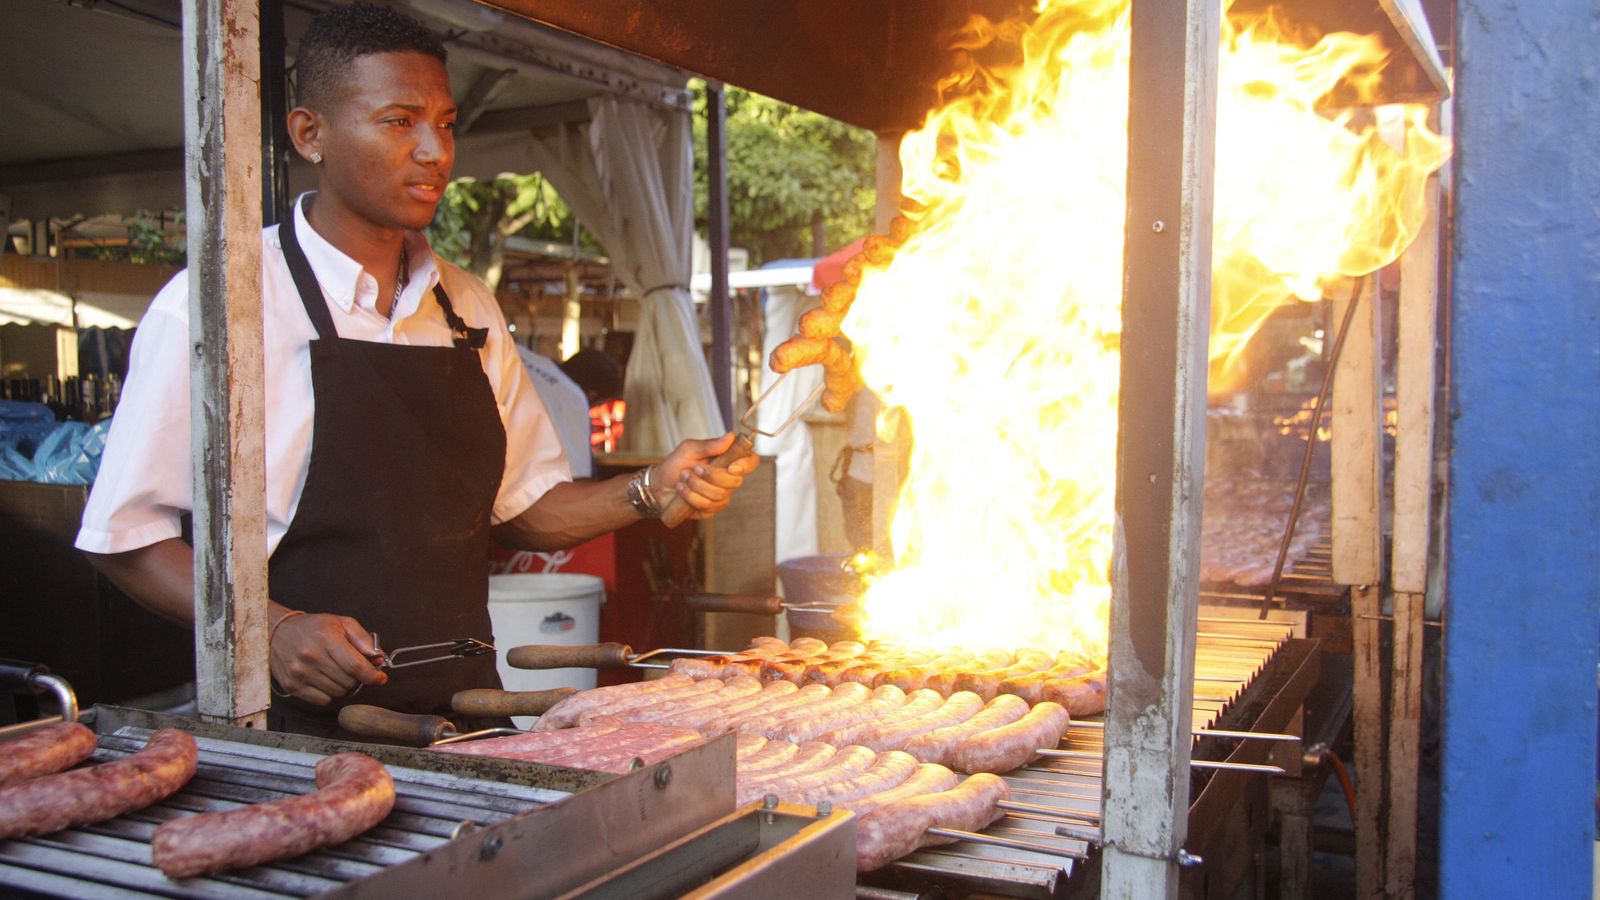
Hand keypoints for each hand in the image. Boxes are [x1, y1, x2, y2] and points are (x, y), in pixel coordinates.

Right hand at [269, 612, 387, 704]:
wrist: (278, 632)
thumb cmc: (313, 628)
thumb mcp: (342, 624)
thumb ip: (364, 640)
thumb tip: (379, 659)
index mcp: (326, 638)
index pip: (355, 666)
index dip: (372, 675)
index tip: (380, 678)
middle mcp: (311, 656)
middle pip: (348, 681)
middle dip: (358, 678)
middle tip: (353, 670)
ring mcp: (299, 673)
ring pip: (337, 693)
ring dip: (344, 686)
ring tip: (338, 672)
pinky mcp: (292, 686)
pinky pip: (323, 700)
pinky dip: (329, 694)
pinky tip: (325, 679)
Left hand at [653, 433, 760, 520]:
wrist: (660, 484)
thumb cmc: (676, 464)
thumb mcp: (690, 449)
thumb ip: (709, 445)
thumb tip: (730, 437)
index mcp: (728, 460)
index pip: (751, 462)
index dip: (746, 465)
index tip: (731, 467)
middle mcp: (728, 479)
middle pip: (735, 482)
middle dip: (710, 476)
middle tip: (693, 469)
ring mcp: (721, 496)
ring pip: (719, 495)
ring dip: (696, 486)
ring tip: (683, 478)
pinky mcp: (711, 510)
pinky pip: (707, 507)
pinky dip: (690, 497)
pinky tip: (681, 491)